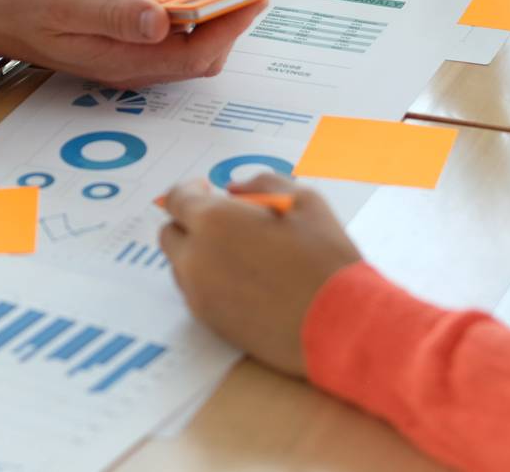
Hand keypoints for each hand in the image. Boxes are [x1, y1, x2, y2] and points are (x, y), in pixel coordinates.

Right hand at [0, 0, 265, 87]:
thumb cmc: (22, 3)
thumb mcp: (65, 0)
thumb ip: (114, 15)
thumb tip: (163, 23)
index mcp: (123, 60)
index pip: (197, 54)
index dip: (231, 24)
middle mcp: (132, 65)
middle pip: (201, 52)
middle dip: (231, 17)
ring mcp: (128, 55)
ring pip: (189, 42)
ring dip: (214, 11)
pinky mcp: (123, 41)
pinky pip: (172, 32)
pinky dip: (192, 8)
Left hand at [158, 174, 360, 377]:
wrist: (339, 326)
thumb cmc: (325, 259)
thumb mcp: (303, 200)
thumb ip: (262, 183)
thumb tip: (234, 189)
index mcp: (214, 222)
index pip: (176, 200)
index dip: (188, 191)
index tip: (204, 189)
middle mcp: (197, 259)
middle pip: (170, 234)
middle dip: (189, 222)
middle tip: (222, 221)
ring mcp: (200, 295)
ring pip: (181, 266)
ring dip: (197, 253)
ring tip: (238, 252)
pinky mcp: (211, 323)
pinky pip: (196, 294)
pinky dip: (208, 281)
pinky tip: (243, 280)